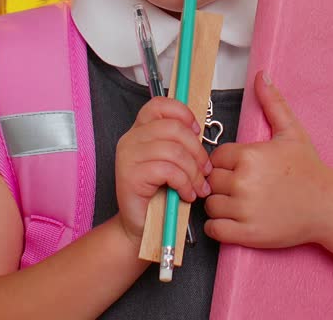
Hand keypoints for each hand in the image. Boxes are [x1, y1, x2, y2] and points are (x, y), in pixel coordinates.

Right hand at [114, 96, 211, 243]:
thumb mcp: (172, 162)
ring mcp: (128, 156)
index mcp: (140, 130)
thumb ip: (180, 143)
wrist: (141, 226)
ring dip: (192, 171)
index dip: (182, 114)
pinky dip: (184, 183)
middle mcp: (130, 139)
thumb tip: (199, 131)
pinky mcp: (130, 175)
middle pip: (173, 128)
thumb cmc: (160, 195)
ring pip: (173, 150)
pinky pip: (167, 170)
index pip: (160, 105)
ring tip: (197, 187)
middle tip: (204, 171)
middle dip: (197, 151)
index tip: (196, 132)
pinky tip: (186, 194)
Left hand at [204, 71, 332, 248]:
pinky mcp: (247, 233)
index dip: (224, 163)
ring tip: (237, 203)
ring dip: (218, 205)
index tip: (238, 169)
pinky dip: (218, 227)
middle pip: (209, 180)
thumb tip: (262, 75)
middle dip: (220, 183)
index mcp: (249, 156)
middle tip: (239, 187)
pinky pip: (213, 230)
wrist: (328, 206)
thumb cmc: (309, 170)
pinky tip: (232, 220)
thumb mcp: (292, 132)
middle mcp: (243, 182)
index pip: (215, 157)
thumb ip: (273, 103)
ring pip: (210, 205)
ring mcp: (244, 209)